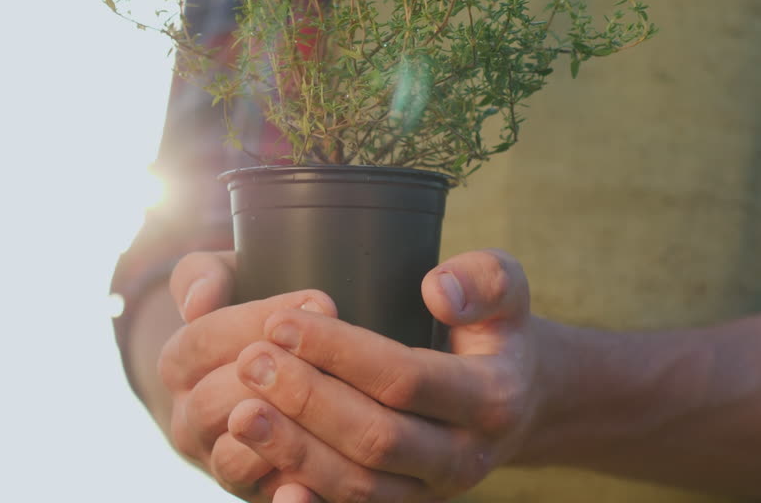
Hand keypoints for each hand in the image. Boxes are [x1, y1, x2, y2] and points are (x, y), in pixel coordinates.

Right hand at [160, 251, 335, 501]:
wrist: (269, 383)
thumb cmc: (254, 320)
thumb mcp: (227, 281)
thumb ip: (203, 274)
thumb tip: (197, 302)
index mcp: (179, 365)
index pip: (204, 339)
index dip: (258, 320)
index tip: (321, 301)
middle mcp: (190, 419)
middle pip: (216, 399)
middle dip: (278, 374)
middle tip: (332, 354)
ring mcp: (221, 463)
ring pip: (237, 455)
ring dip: (282, 433)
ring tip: (332, 405)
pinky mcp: (258, 494)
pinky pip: (268, 499)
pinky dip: (288, 497)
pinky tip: (306, 488)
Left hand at [224, 249, 540, 501]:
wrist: (520, 401)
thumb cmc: (495, 331)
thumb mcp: (505, 288)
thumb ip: (484, 279)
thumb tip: (438, 291)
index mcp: (490, 398)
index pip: (404, 379)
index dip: (339, 353)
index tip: (281, 322)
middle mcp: (463, 457)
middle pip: (375, 439)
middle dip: (306, 401)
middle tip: (250, 360)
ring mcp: (431, 492)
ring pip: (357, 486)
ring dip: (293, 451)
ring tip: (240, 411)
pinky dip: (304, 496)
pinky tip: (257, 467)